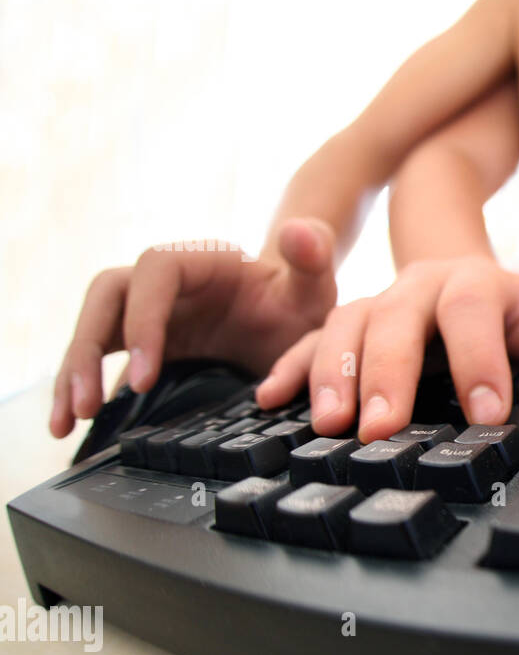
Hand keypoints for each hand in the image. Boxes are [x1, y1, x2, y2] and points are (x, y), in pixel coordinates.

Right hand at [49, 219, 336, 436]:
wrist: (293, 318)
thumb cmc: (300, 299)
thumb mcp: (315, 285)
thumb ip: (313, 258)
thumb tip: (297, 230)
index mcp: (199, 260)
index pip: (153, 274)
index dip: (142, 320)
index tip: (144, 375)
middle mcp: (164, 281)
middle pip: (107, 298)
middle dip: (89, 349)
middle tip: (88, 404)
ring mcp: (147, 311)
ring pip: (94, 329)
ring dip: (73, 372)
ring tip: (67, 421)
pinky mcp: (141, 341)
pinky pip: (100, 358)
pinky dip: (82, 386)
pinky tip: (71, 424)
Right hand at [255, 257, 518, 440]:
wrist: (462, 280)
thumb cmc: (506, 314)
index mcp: (471, 283)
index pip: (472, 313)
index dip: (479, 362)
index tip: (487, 415)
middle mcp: (416, 288)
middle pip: (396, 321)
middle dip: (388, 375)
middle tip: (382, 428)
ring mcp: (374, 303)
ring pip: (344, 327)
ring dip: (333, 375)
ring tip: (329, 424)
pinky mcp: (343, 325)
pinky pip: (307, 339)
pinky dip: (288, 368)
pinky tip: (270, 400)